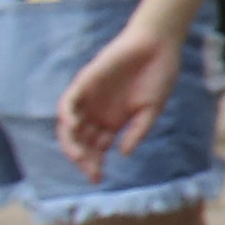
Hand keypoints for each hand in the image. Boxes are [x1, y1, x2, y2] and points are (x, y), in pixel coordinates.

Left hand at [55, 23, 182, 178]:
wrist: (157, 45)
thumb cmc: (158, 75)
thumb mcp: (151, 109)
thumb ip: (137, 131)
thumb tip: (123, 153)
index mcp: (112, 122)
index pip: (96, 149)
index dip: (94, 164)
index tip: (98, 178)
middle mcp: (97, 113)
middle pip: (81, 142)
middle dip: (83, 158)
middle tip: (90, 170)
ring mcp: (89, 99)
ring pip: (70, 126)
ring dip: (70, 142)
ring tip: (79, 156)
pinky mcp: (84, 82)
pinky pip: (68, 102)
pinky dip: (66, 114)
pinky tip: (74, 125)